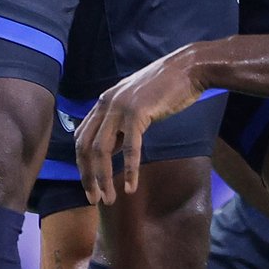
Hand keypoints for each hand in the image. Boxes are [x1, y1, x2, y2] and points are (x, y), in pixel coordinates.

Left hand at [76, 46, 204, 200]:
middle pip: (85, 147)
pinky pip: (130, 147)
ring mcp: (121, 107)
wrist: (186, 69)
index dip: (82, 165)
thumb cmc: (164, 87)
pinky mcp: (138, 112)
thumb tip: (111, 148)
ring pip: (101, 150)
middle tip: (94, 200)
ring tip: (109, 198)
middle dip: (87, 177)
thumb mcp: (133, 103)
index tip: (89, 186)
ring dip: (103, 178)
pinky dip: (129, 170)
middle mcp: (107, 103)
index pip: (81, 138)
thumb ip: (118, 123)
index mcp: (104, 102)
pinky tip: (130, 186)